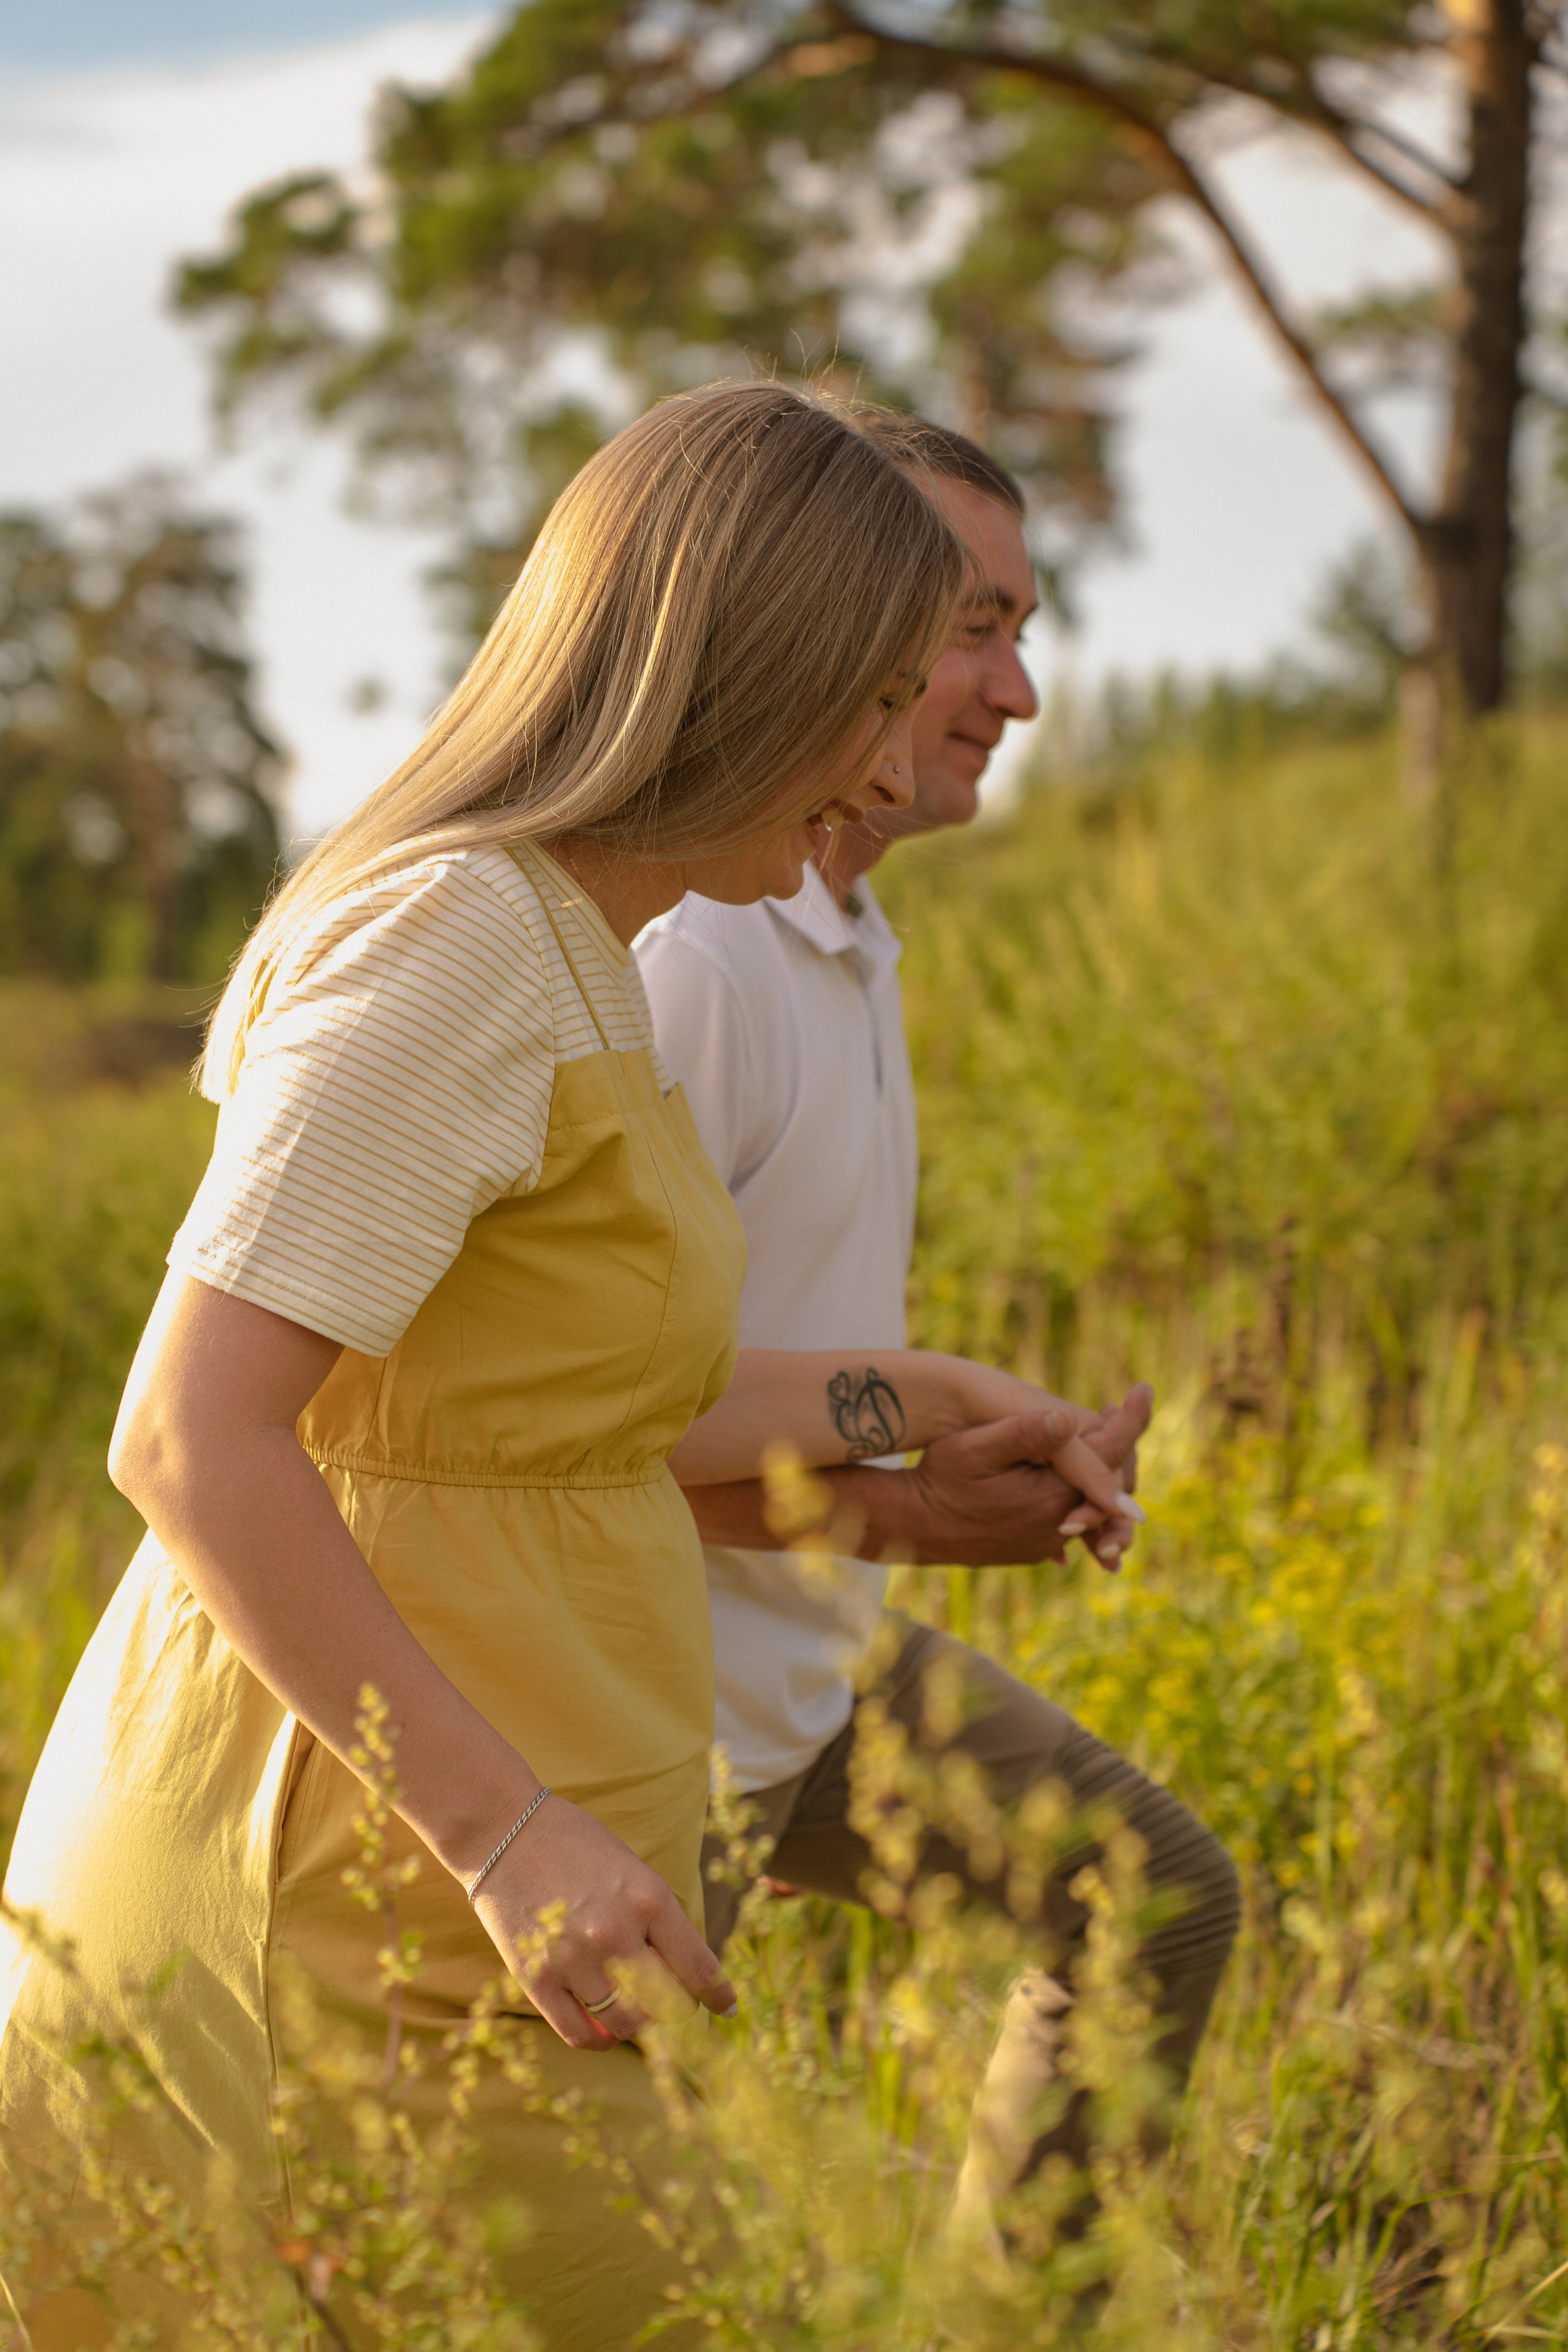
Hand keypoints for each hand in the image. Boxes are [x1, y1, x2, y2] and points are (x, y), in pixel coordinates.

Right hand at [470, 1792, 736, 2049]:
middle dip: (677, 2010)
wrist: (504, 1829)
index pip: (698, 1968)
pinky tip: (602, 2028)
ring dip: (638, 2023)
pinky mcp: (536, 1978)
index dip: (717, 1995)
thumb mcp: (633, 1870)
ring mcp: (574, 1959)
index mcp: (649, 1899)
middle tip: (674, 2006)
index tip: (726, 2007)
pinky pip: (579, 2034)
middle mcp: (615, 1933)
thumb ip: (658, 1919)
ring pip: (626, 2024)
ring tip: (635, 2010)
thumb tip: (685, 1974)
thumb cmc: (576, 1843)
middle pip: (667, 2005)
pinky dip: (599, 2040)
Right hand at [909, 1385, 1151, 1571]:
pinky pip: (1072, 1520)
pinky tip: (1074, 1478)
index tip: (1143, 1388)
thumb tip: (1067, 1418)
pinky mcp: (1036, 1547)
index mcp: (1054, 1494)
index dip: (1132, 1419)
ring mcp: (1050, 1540)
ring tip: (1104, 1437)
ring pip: (1094, 1504)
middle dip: (1120, 1445)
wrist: (915, 1527)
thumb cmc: (940, 1481)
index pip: (1111, 1453)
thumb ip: (1023, 1434)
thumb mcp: (973, 1449)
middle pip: (1112, 1482)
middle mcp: (1061, 1524)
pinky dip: (1081, 1497)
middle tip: (1119, 1410)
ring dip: (1103, 1474)